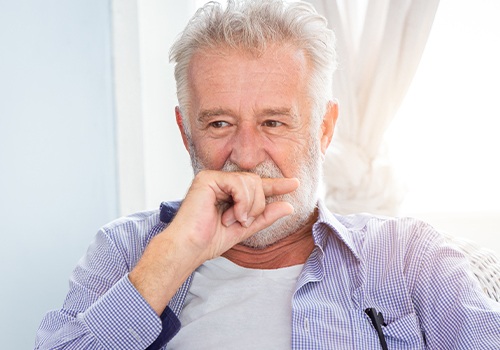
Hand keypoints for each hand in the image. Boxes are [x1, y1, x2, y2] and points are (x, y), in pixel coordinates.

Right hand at [129, 170, 298, 314]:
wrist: (189, 248)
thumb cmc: (209, 240)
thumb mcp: (245, 228)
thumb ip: (265, 216)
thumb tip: (288, 206)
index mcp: (228, 192)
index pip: (257, 185)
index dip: (276, 185)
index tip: (295, 184)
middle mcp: (221, 181)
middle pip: (256, 182)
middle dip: (257, 205)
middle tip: (243, 221)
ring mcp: (214, 178)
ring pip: (250, 182)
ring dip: (249, 206)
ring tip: (234, 220)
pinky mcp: (208, 178)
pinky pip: (239, 183)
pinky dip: (242, 202)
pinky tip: (231, 215)